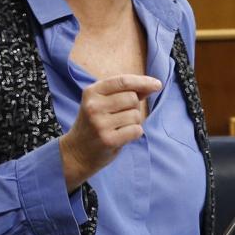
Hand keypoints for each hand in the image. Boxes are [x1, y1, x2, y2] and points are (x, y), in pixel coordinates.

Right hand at [59, 74, 161, 191]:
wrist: (76, 153)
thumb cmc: (95, 124)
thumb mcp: (103, 103)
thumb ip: (127, 92)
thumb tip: (154, 85)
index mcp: (92, 92)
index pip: (123, 81)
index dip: (143, 81)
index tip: (158, 85)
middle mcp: (93, 106)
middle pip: (132, 98)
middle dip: (134, 107)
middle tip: (120, 117)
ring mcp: (99, 123)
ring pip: (136, 115)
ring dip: (134, 122)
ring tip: (118, 128)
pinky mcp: (108, 140)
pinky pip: (136, 130)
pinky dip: (134, 133)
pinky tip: (120, 136)